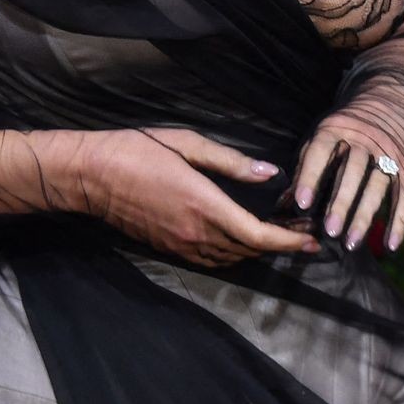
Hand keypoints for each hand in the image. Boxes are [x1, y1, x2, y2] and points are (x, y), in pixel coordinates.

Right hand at [79, 127, 316, 267]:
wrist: (91, 176)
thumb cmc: (138, 150)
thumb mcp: (188, 144)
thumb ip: (231, 162)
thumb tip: (270, 174)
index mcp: (205, 206)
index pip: (257, 235)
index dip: (289, 241)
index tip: (313, 240)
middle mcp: (196, 234)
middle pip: (250, 250)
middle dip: (281, 244)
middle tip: (304, 228)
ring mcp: (182, 245)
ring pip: (233, 258)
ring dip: (259, 249)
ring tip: (279, 231)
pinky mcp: (170, 249)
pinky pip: (213, 259)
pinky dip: (236, 251)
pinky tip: (243, 235)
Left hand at [292, 80, 403, 254]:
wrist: (393, 99)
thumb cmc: (346, 126)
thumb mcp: (323, 133)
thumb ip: (306, 165)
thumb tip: (284, 203)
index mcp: (336, 128)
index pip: (321, 152)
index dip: (310, 177)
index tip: (301, 203)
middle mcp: (365, 140)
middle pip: (352, 173)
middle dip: (341, 203)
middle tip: (330, 231)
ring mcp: (389, 154)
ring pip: (377, 187)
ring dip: (365, 217)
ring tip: (351, 243)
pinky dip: (399, 222)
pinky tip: (390, 245)